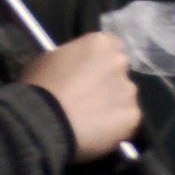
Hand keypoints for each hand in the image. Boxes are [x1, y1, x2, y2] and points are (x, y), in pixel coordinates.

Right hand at [20, 22, 148, 163]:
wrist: (45, 122)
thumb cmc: (41, 86)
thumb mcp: (48, 59)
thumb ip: (69, 58)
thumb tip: (73, 67)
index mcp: (100, 43)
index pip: (111, 45)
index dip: (100, 60)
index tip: (90, 72)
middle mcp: (120, 62)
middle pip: (119, 70)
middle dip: (108, 80)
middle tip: (90, 96)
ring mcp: (129, 90)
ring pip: (125, 95)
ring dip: (114, 103)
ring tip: (93, 118)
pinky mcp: (133, 116)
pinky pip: (127, 119)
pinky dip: (117, 125)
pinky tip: (99, 131)